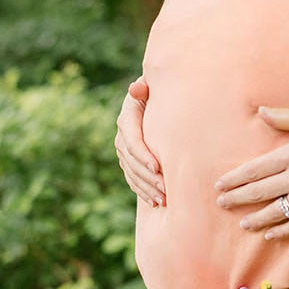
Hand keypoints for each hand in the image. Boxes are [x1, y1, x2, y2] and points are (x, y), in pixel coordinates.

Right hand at [114, 77, 165, 205]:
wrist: (155, 100)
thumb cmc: (160, 91)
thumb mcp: (153, 86)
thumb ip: (145, 88)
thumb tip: (136, 89)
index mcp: (127, 118)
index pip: (132, 140)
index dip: (143, 155)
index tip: (157, 168)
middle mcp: (122, 136)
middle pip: (132, 161)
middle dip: (148, 177)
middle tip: (166, 188)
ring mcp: (124, 150)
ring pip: (132, 173)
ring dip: (147, 188)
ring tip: (163, 200)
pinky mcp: (129, 161)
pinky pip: (133, 179)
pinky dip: (143, 191)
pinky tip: (155, 202)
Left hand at [215, 107, 288, 237]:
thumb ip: (288, 117)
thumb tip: (261, 112)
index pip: (256, 169)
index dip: (235, 178)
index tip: (220, 184)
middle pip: (260, 192)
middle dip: (237, 199)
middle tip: (221, 204)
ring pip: (276, 212)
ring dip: (256, 219)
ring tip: (242, 223)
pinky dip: (283, 230)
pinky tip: (270, 234)